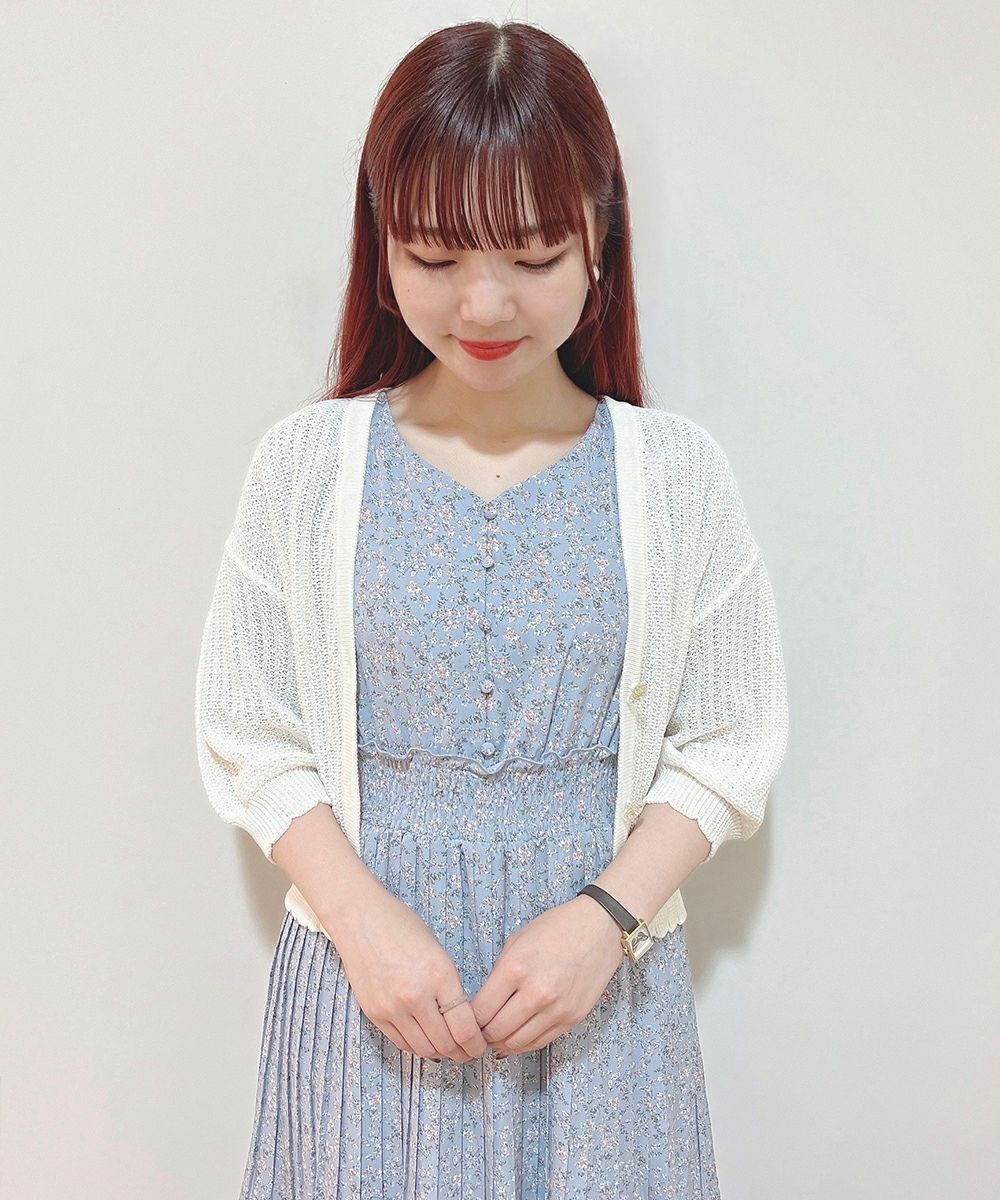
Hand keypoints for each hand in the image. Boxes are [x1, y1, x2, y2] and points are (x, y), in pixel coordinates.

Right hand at [331, 885, 489, 1063]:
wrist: (360, 919)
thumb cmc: (402, 927)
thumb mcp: (438, 952)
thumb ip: (450, 987)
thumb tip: (462, 1021)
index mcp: (439, 974)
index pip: (465, 1027)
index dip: (476, 1043)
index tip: (480, 1044)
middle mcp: (416, 995)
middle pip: (446, 1044)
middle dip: (462, 1053)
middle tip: (468, 1052)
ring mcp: (392, 1007)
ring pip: (424, 1049)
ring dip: (440, 1053)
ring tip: (449, 1049)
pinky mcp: (374, 1013)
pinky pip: (401, 1043)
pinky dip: (417, 1047)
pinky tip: (426, 1041)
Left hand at [468, 895, 623, 1057]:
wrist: (599, 929)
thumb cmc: (556, 929)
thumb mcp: (517, 942)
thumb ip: (498, 975)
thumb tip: (482, 1007)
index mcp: (516, 968)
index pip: (480, 1011)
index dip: (467, 1020)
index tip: (464, 1020)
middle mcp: (536, 993)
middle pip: (496, 1032)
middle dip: (481, 1036)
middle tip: (476, 1033)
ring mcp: (556, 1009)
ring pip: (516, 1043)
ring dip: (500, 1044)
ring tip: (494, 1037)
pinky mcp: (572, 1019)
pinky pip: (539, 1043)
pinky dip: (522, 1044)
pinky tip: (514, 1037)